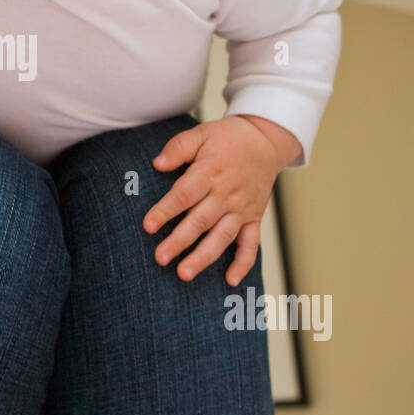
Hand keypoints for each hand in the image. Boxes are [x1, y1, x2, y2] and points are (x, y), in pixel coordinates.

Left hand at [141, 114, 299, 285]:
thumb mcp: (200, 133)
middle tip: (160, 258)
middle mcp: (227, 194)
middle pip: (200, 221)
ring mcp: (242, 208)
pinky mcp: (254, 218)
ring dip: (204, 257)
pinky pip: (251, 244)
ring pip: (222, 237)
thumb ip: (178, 148)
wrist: (265, 141)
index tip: (148, 226)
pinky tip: (231, 281)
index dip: (165, 211)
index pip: (184, 195)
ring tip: (184, 273)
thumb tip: (157, 164)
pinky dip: (243, 263)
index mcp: (210, 172)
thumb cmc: (226, 139)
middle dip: (180, 241)